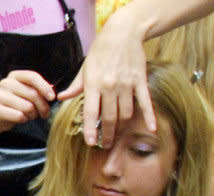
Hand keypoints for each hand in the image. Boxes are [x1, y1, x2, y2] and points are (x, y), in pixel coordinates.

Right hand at [0, 70, 55, 130]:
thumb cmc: (18, 103)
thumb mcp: (28, 93)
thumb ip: (39, 90)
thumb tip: (52, 90)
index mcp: (15, 76)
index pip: (32, 76)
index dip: (44, 87)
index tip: (52, 97)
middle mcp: (6, 83)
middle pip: (33, 94)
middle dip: (43, 106)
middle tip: (45, 113)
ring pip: (27, 107)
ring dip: (33, 115)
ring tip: (30, 115)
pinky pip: (19, 116)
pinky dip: (24, 120)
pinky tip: (22, 118)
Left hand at [58, 14, 155, 147]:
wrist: (122, 33)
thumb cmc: (100, 51)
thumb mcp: (84, 68)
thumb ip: (75, 86)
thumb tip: (61, 97)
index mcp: (94, 84)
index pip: (90, 112)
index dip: (90, 129)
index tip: (90, 142)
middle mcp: (110, 86)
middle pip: (110, 117)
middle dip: (107, 134)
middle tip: (105, 145)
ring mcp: (126, 84)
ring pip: (126, 113)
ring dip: (122, 127)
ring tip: (117, 135)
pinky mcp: (140, 81)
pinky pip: (145, 103)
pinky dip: (149, 116)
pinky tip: (152, 129)